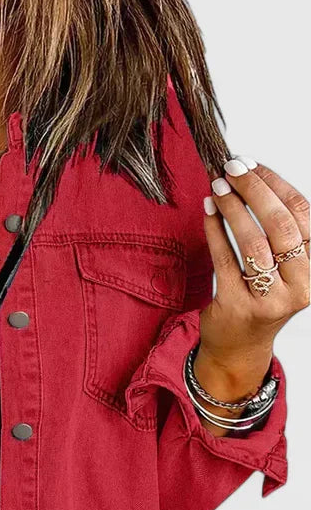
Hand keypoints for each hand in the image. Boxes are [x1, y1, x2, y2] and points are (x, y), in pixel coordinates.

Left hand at [195, 158, 308, 409]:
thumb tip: (252, 175)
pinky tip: (207, 212)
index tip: (254, 164)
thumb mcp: (284, 265)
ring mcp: (269, 299)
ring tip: (216, 188)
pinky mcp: (238, 306)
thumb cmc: (262, 295)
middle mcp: (300, 286)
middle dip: (254, 191)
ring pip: (253, 243)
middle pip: (280, 226)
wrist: (240, 345)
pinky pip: (224, 260)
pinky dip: (214, 231)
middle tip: (231, 169)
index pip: (303, 215)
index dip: (277, 184)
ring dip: (233, 209)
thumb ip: (279, 228)